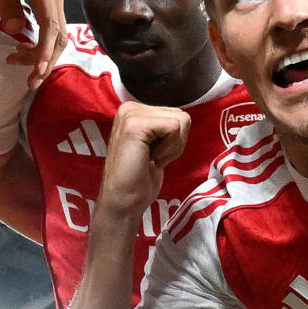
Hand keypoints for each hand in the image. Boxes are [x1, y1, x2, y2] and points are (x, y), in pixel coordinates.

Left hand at [0, 0, 67, 71]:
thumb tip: (14, 30)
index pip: (50, 26)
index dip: (44, 50)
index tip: (36, 70)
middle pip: (59, 37)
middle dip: (46, 61)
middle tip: (28, 82)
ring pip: (57, 35)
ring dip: (44, 55)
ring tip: (23, 69)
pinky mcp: (48, 0)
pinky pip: (51, 28)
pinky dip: (42, 45)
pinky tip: (26, 51)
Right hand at [97, 102, 188, 216]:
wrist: (123, 201)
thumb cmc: (140, 178)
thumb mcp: (156, 144)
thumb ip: (165, 127)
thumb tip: (184, 118)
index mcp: (135, 110)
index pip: (178, 114)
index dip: (174, 140)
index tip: (153, 155)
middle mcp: (130, 107)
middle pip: (182, 116)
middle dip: (175, 143)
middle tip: (152, 158)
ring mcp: (131, 115)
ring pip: (180, 121)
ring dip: (172, 147)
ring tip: (150, 159)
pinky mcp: (135, 125)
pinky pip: (174, 128)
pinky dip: (168, 150)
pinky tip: (150, 160)